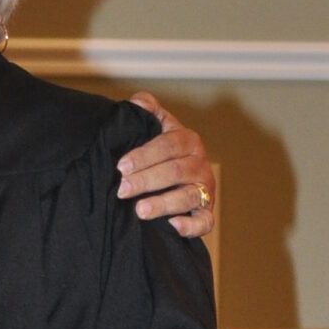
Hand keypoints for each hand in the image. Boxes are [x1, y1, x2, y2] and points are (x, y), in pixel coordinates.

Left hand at [119, 93, 215, 235]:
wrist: (174, 177)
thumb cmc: (160, 150)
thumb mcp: (154, 126)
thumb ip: (146, 110)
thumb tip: (137, 103)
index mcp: (188, 141)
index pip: (168, 145)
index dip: (145, 156)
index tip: (121, 166)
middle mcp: (200, 165)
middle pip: (176, 171)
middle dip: (147, 180)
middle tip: (122, 189)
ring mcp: (205, 190)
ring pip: (188, 196)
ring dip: (164, 204)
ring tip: (140, 210)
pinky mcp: (206, 213)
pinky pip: (205, 222)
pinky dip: (191, 226)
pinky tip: (172, 225)